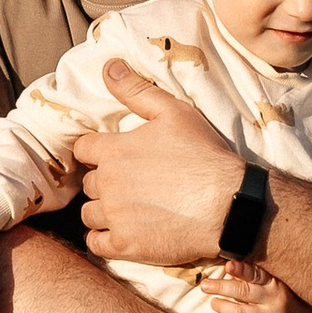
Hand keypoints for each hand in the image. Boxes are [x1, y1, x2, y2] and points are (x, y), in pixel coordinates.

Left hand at [77, 63, 244, 266]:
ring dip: (104, 211)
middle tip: (131, 185)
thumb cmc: (203, 156)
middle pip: (89, 183)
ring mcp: (114, 217)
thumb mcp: (173, 112)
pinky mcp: (125, 246)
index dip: (96, 151)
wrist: (228, 205)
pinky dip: (105, 239)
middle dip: (105, 182)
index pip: (83, 148)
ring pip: (90, 214)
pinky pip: (96, 243)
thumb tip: (108, 66)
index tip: (110, 157)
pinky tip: (124, 233)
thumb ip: (136, 90)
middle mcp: (108, 184)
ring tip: (129, 210)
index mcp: (114, 151)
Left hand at [202, 259, 290, 312]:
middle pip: (244, 293)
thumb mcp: (275, 282)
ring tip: (213, 302)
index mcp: (274, 284)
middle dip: (222, 288)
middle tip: (205, 285)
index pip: (256, 274)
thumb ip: (254, 276)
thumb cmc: (284, 296)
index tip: (228, 265)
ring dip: (223, 307)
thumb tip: (228, 266)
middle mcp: (271, 301)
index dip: (242, 270)